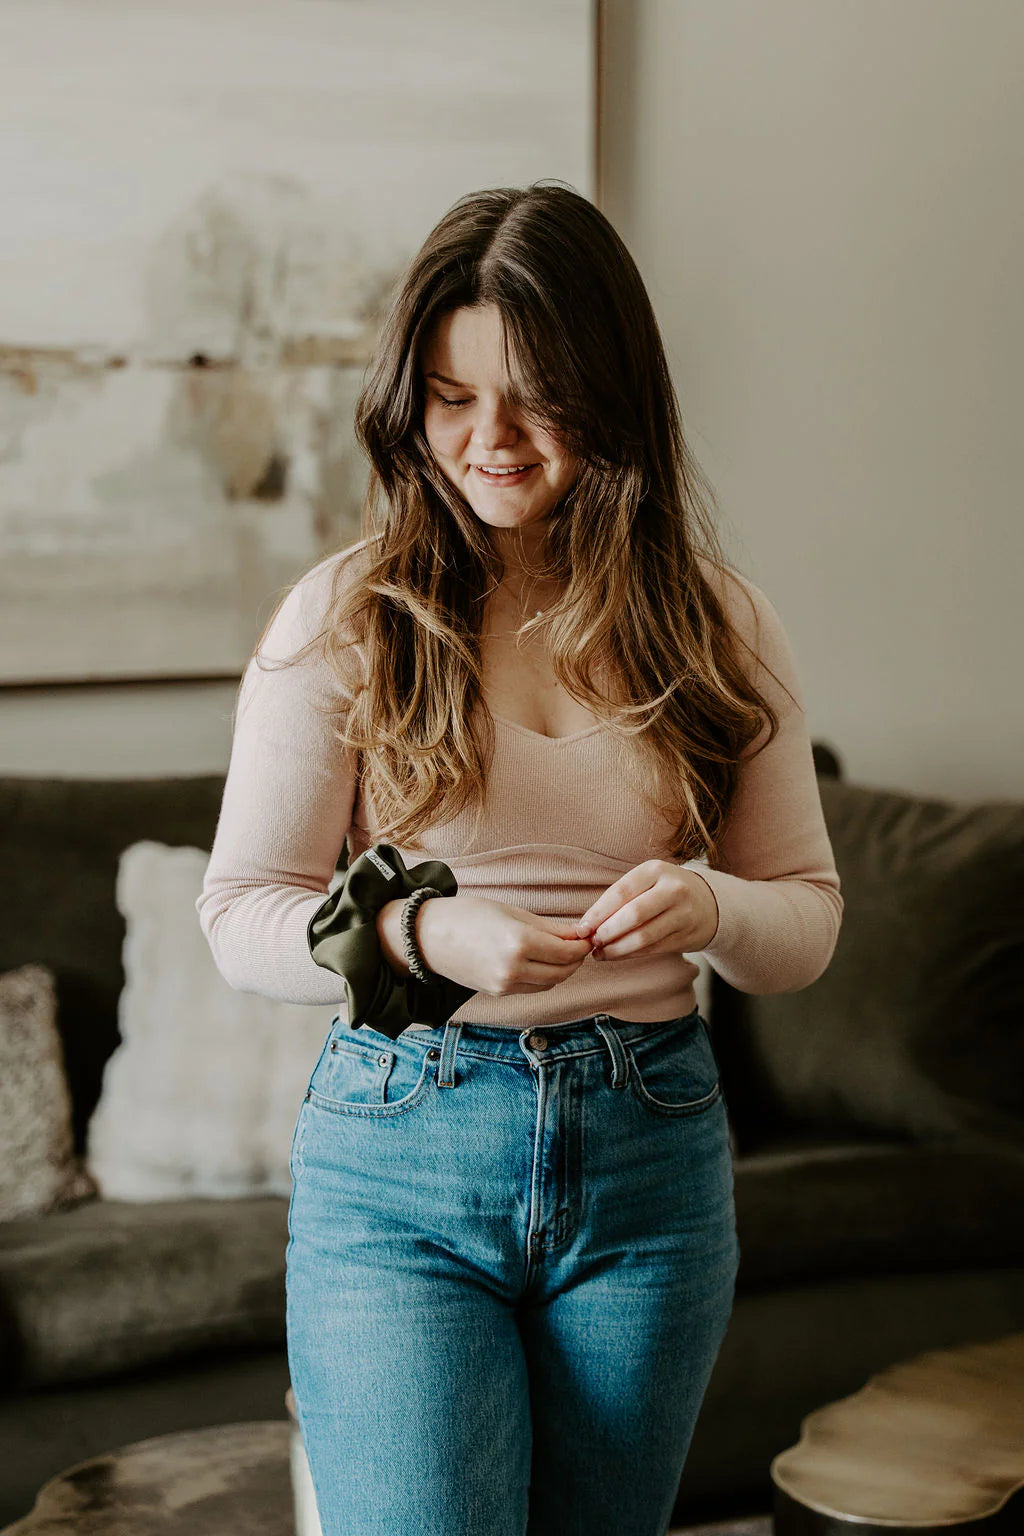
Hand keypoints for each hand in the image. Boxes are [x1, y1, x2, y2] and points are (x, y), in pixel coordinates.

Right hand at [413, 894, 595, 996]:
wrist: (429, 937)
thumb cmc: (468, 915)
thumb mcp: (511, 912)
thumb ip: (548, 927)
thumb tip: (578, 935)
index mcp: (519, 942)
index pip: (567, 952)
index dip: (582, 945)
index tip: (587, 936)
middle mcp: (514, 968)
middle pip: (563, 972)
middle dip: (576, 959)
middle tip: (579, 945)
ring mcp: (505, 985)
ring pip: (550, 983)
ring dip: (561, 970)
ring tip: (562, 952)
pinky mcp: (498, 993)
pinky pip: (532, 988)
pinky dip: (544, 977)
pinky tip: (542, 962)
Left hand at [573, 860, 718, 959]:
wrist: (709, 903)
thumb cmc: (663, 891)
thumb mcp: (645, 882)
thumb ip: (619, 898)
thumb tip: (586, 925)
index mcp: (656, 870)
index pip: (620, 892)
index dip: (598, 913)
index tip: (581, 928)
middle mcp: (673, 889)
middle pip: (632, 915)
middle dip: (607, 932)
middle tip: (591, 943)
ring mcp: (683, 913)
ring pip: (643, 936)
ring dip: (617, 949)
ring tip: (600, 954)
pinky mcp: (687, 935)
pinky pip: (653, 949)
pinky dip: (631, 955)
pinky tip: (617, 956)